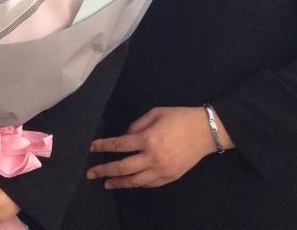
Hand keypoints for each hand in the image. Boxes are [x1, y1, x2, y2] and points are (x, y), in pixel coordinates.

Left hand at [87, 106, 230, 188]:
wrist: (206, 131)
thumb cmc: (180, 118)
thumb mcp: (156, 113)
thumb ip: (137, 125)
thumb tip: (125, 137)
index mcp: (148, 138)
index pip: (119, 145)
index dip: (103, 146)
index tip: (91, 148)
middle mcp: (153, 157)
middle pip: (122, 167)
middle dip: (104, 170)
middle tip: (91, 173)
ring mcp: (162, 170)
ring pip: (135, 181)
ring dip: (118, 183)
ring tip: (106, 183)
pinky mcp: (170, 177)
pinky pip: (149, 184)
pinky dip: (137, 184)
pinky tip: (129, 182)